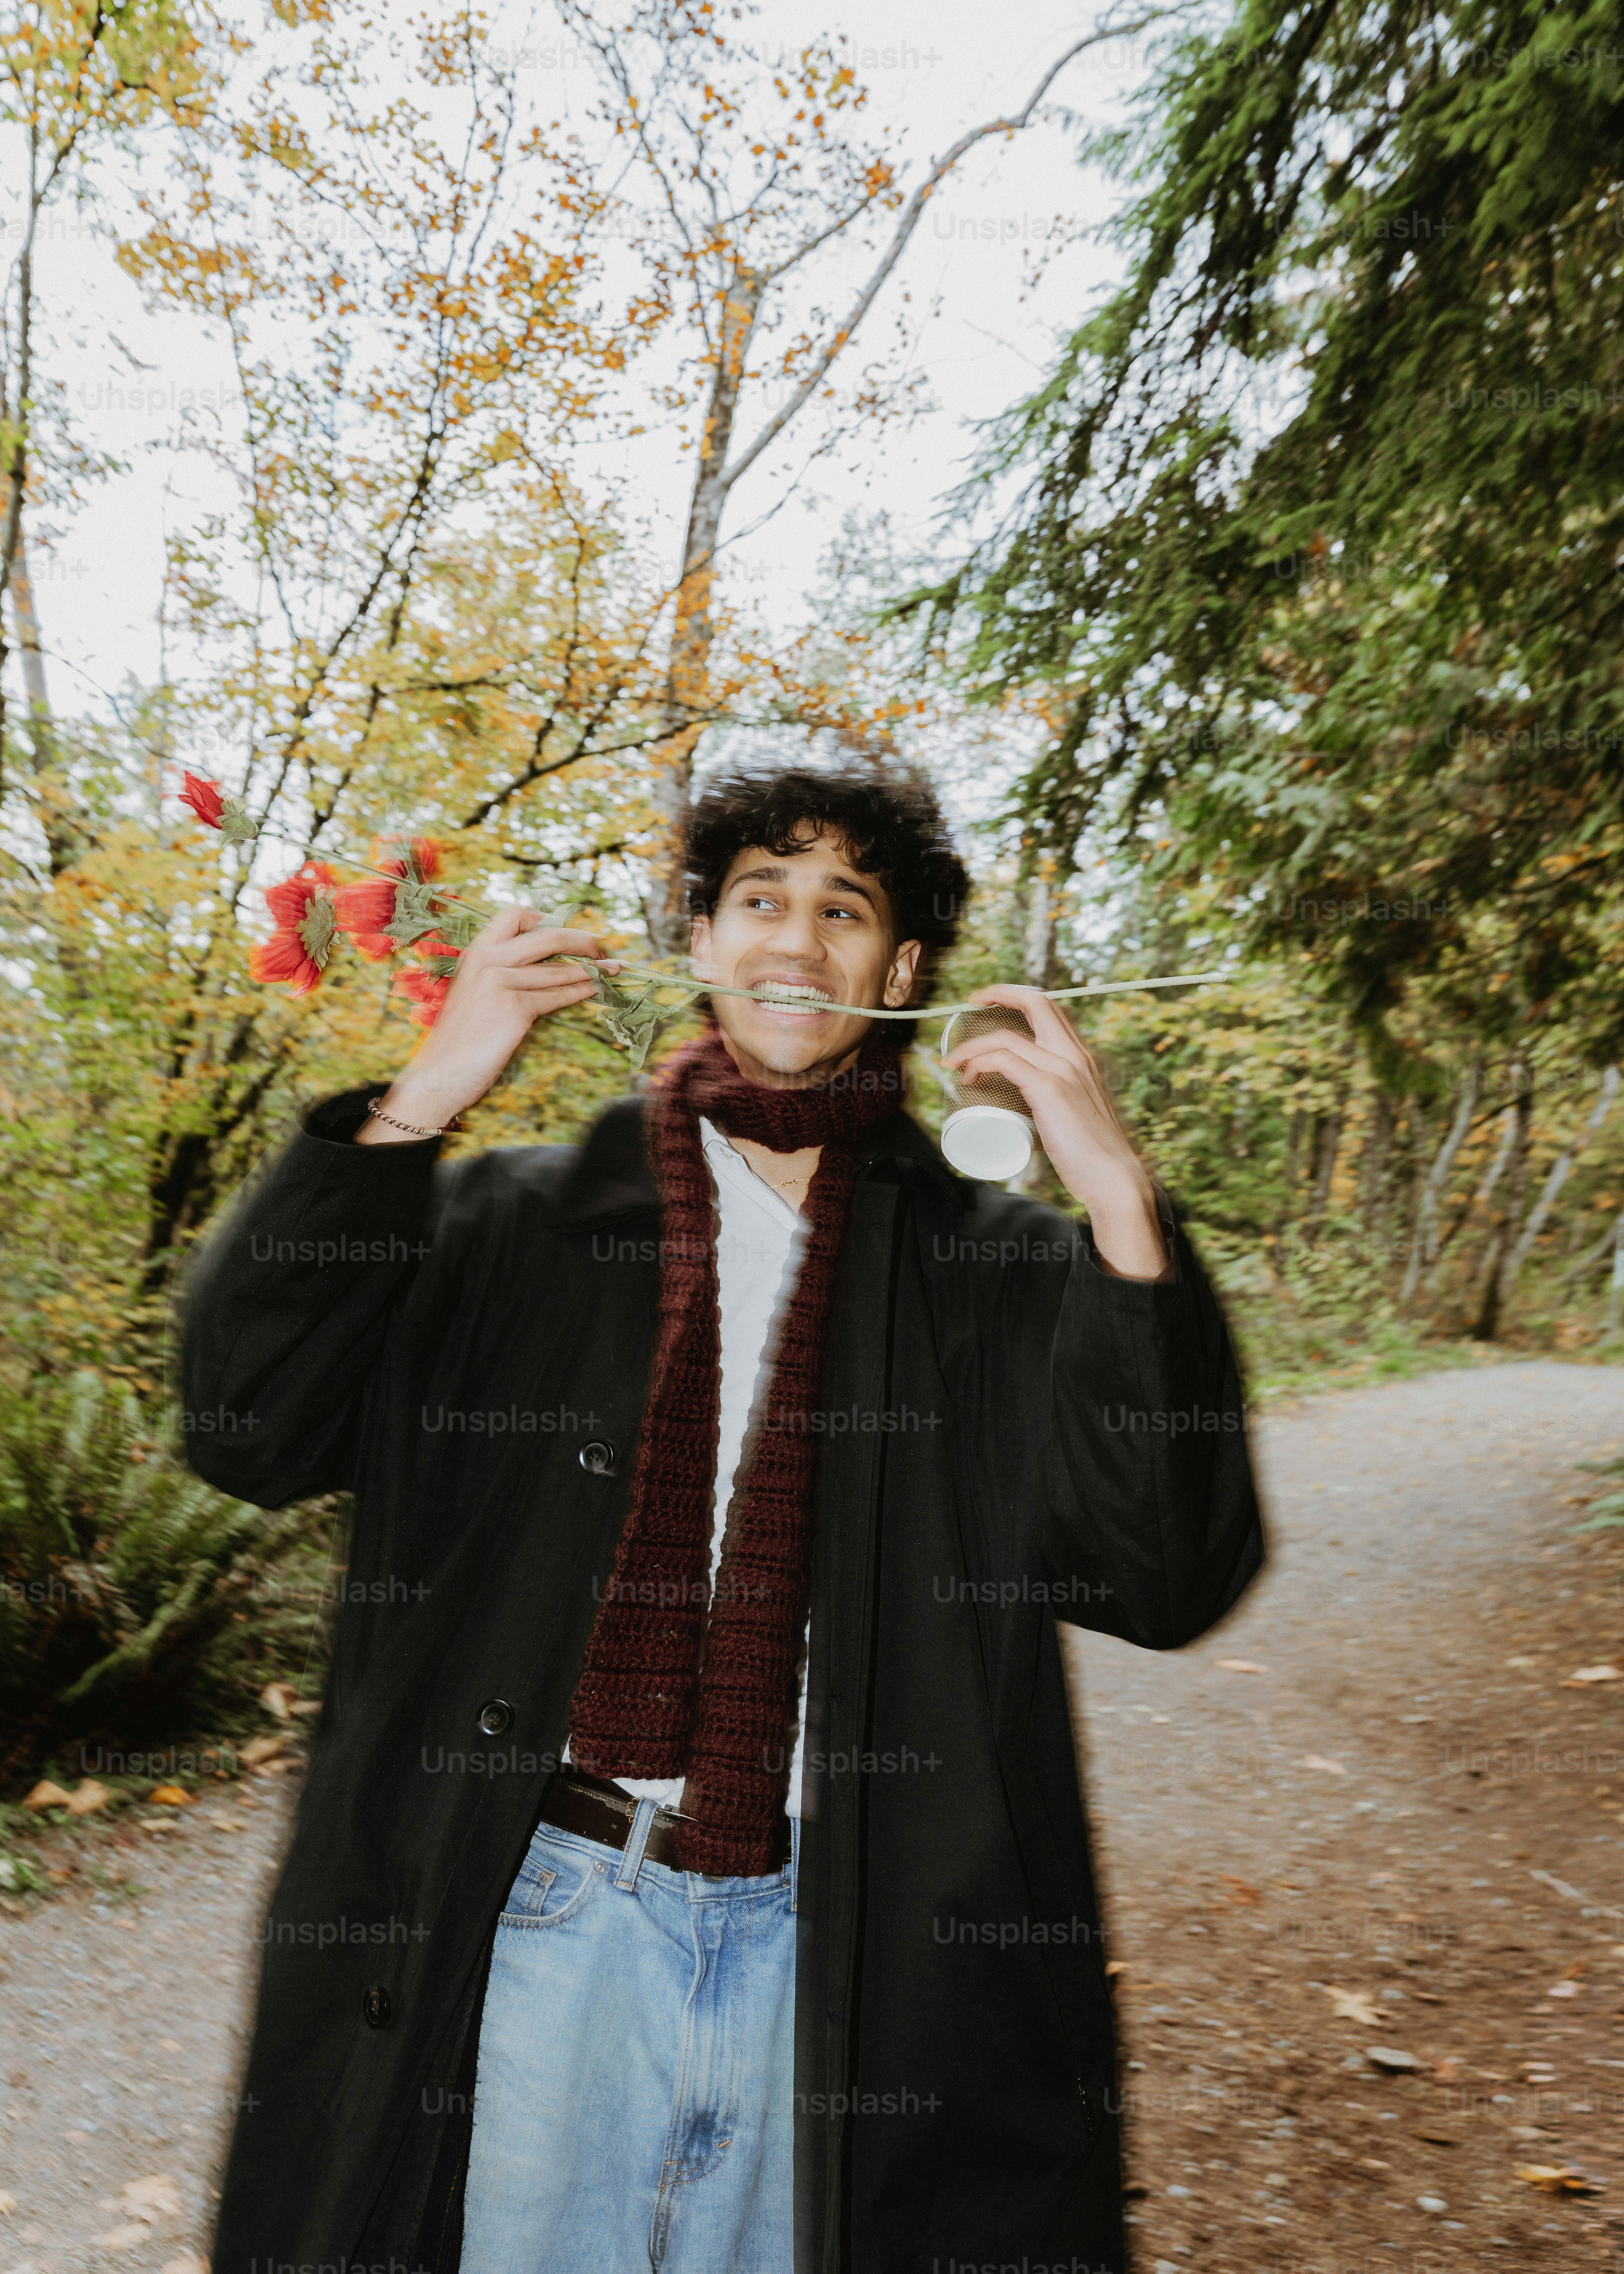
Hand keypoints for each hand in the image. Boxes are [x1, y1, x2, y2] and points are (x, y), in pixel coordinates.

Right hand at [357, 911, 619, 1144]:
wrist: (439, 1074)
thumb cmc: (460, 1038)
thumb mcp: (475, 992)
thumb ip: (500, 971)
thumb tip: (546, 961)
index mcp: (476, 952)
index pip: (516, 914)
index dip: (547, 918)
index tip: (568, 931)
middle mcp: (487, 960)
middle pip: (548, 935)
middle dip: (582, 939)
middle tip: (602, 949)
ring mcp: (499, 982)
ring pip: (559, 969)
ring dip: (592, 969)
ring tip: (612, 970)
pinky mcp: (514, 1009)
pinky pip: (558, 996)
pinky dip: (581, 992)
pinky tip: (594, 991)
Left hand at [944, 984, 1168, 1279]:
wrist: (1113, 1176)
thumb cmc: (1092, 1153)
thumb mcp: (1076, 1110)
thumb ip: (1059, 1099)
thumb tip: (1029, 1104)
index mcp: (1081, 1058)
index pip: (1051, 1009)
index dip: (1020, 996)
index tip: (991, 1002)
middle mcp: (1074, 1056)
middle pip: (1036, 1002)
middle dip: (998, 993)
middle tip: (970, 1004)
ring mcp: (1062, 1070)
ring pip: (1006, 1037)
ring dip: (973, 1045)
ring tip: (955, 1064)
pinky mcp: (1049, 1089)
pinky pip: (1004, 1061)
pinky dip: (979, 1063)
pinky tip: (969, 1077)